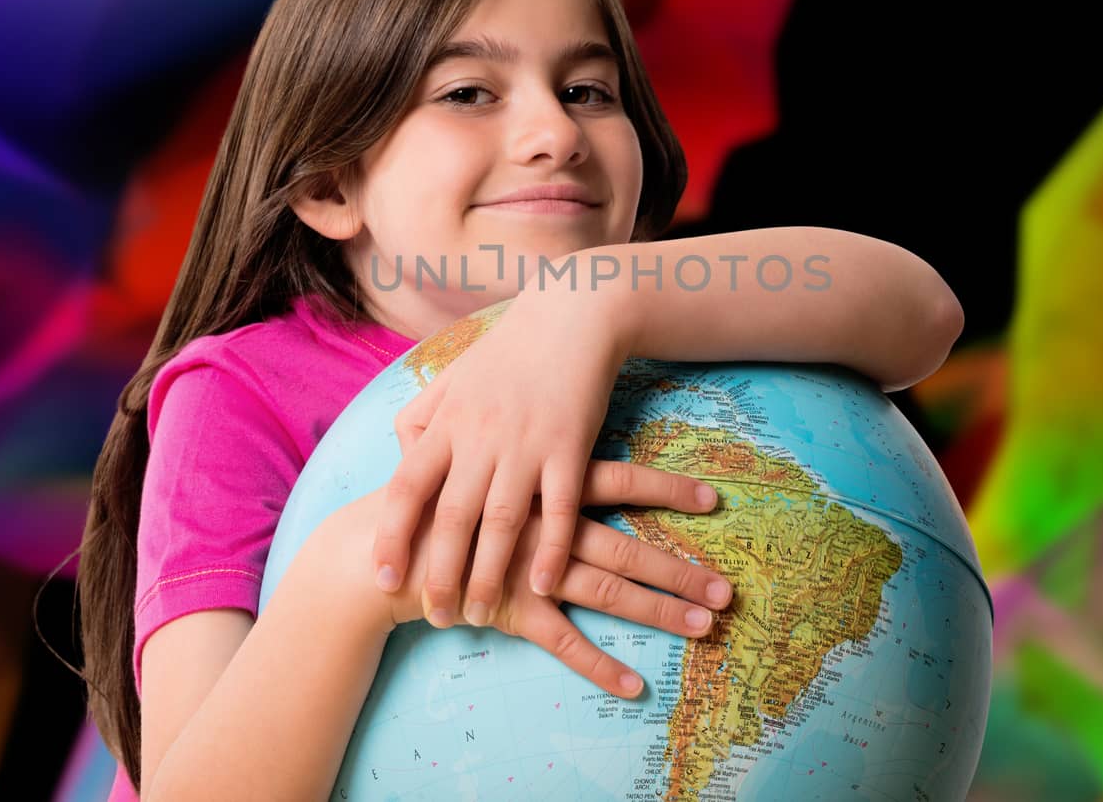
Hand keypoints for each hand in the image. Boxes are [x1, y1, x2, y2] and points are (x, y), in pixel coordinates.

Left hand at [372, 289, 635, 628]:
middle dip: (439, 573)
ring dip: (489, 574)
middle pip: (452, 517)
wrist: (572, 314)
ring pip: (502, 522)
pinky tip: (541, 586)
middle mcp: (481, 436)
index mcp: (448, 421)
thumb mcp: (453, 377)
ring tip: (480, 615)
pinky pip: (560, 510)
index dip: (392, 535)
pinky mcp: (570, 448)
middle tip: (433, 617)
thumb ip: (421, 419)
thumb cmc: (509, 351)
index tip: (383, 577)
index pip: (408, 487)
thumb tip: (401, 461)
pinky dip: (550, 550)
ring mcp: (527, 444)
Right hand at [384, 459, 733, 696]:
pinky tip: (634, 685)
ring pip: (606, 590)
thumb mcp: (478, 452)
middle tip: (727, 590)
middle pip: (627, 546)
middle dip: (680, 568)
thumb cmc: (426, 495)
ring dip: (658, 610)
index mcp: (542, 483)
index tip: (713, 499)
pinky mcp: (511, 610)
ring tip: (706, 626)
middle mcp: (545, 526)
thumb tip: (541, 417)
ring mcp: (530, 570)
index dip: (667, 488)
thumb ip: (509, 434)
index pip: (619, 480)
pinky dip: (598, 665)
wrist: (375, 548)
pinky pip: (563, 641)